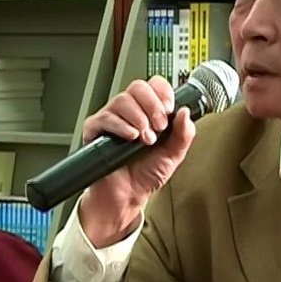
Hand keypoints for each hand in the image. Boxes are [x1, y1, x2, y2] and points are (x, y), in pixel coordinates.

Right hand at [78, 76, 196, 247]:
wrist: (127, 196)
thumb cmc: (146, 175)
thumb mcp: (174, 154)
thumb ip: (184, 134)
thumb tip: (185, 112)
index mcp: (148, 112)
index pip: (154, 85)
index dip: (163, 92)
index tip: (169, 109)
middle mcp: (129, 112)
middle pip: (138, 87)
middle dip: (152, 105)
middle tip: (158, 127)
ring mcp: (111, 119)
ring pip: (122, 100)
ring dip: (139, 119)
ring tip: (145, 139)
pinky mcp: (95, 130)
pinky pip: (105, 117)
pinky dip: (121, 126)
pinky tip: (131, 138)